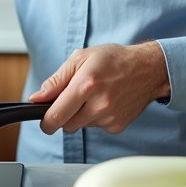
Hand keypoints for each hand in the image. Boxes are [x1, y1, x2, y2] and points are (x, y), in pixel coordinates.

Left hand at [29, 41, 169, 134]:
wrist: (148, 69)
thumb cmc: (113, 60)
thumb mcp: (80, 58)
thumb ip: (56, 80)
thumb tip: (37, 98)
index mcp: (86, 84)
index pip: (56, 116)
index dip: (45, 121)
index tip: (44, 121)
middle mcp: (99, 104)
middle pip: (66, 125)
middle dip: (63, 115)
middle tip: (74, 98)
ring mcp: (110, 118)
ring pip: (81, 126)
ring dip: (80, 115)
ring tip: (94, 95)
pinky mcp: (117, 126)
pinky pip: (95, 127)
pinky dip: (95, 118)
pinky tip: (105, 102)